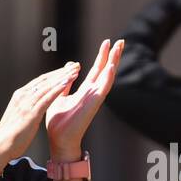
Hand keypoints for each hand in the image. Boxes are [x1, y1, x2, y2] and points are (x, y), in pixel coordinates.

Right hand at [0, 62, 84, 179]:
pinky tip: (66, 83)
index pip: (40, 81)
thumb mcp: (19, 116)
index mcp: (20, 96)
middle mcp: (22, 96)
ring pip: (47, 86)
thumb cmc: (10, 135)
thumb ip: (26, 108)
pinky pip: (46, 98)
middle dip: (61, 71)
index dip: (54, 74)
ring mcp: (26, 103)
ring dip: (62, 77)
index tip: (67, 70)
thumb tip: (34, 105)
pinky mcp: (31, 112)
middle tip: (76, 65)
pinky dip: (57, 89)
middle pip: (45, 80)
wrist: (0, 146)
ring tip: (75, 71)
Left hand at [46, 38, 122, 160]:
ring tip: (119, 48)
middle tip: (121, 40)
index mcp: (86, 91)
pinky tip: (111, 66)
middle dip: (113, 55)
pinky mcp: (92, 105)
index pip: (97, 70)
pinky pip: (102, 89)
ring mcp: (94, 99)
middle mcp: (93, 93)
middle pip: (106, 70)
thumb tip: (69, 67)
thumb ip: (66, 82)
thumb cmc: (59, 121)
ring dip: (114, 62)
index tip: (107, 42)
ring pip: (107, 77)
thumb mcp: (60, 95)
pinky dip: (107, 78)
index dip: (102, 56)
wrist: (59, 139)